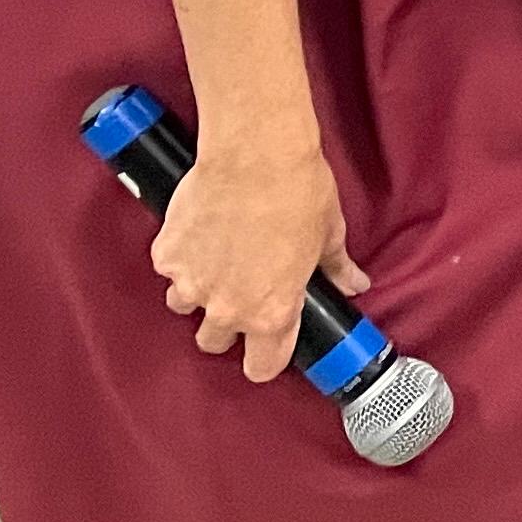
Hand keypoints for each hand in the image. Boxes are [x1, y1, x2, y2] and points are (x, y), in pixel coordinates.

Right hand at [152, 133, 363, 385]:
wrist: (256, 154)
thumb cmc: (299, 192)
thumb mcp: (329, 234)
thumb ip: (336, 269)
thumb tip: (354, 284)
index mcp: (271, 312)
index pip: (262, 367)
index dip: (267, 358)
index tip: (270, 345)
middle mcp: (227, 307)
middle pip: (214, 342)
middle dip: (227, 323)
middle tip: (242, 289)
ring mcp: (191, 283)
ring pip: (185, 306)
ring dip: (199, 290)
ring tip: (220, 256)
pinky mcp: (167, 256)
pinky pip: (170, 269)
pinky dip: (182, 256)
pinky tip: (202, 231)